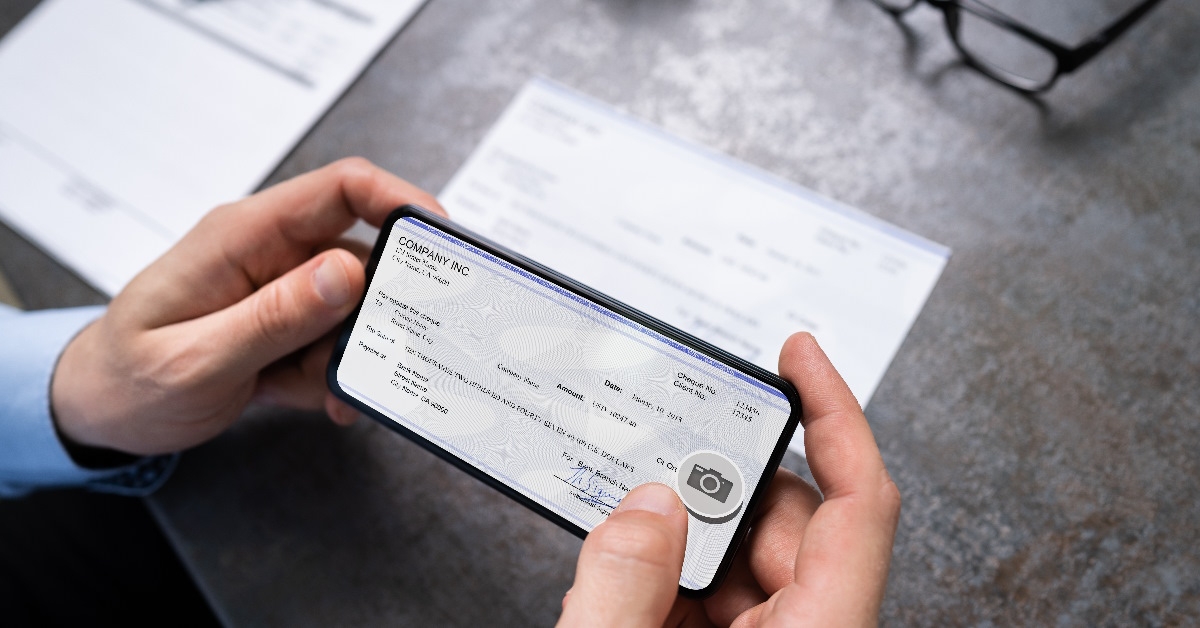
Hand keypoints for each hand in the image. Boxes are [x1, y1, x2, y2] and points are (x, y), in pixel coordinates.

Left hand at [51, 158, 442, 455]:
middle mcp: (270, 253)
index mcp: (242, 237)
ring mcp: (282, 288)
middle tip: (386, 348)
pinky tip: (310, 397)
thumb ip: (272, 317)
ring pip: (357, 308)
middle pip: (363, 251)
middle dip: (383, 306)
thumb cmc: (126, 378)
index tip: (442, 240)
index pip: (339, 188)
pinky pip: (338, 340)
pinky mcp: (289, 322)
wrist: (98, 409)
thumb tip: (347, 272)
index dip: (400, 200)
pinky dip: (334, 375)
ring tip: (313, 389)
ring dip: (351, 354)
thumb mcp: (195, 360)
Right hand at [558, 332, 900, 626]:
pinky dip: (666, 574)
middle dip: (712, 483)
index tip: (800, 356)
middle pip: (785, 518)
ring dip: (679, 537)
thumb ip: (624, 589)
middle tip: (652, 465)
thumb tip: (646, 506)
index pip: (858, 503)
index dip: (834, 413)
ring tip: (617, 540)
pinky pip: (715, 591)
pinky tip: (618, 583)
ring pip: (743, 553)